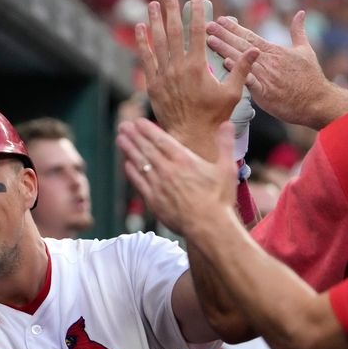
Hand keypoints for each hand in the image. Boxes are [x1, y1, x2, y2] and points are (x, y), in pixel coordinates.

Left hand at [116, 118, 235, 236]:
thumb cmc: (220, 199)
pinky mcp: (153, 200)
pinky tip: (126, 164)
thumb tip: (227, 124)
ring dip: (129, 150)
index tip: (138, 121)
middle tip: (123, 126)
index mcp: (184, 160)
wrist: (208, 227)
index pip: (161, 139)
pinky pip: (138, 183)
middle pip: (146, 149)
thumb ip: (225, 144)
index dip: (148, 129)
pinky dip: (131, 172)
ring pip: (140, 163)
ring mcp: (158, 185)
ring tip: (120, 139)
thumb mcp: (227, 168)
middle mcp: (168, 170)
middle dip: (134, 136)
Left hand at [136, 0, 257, 159]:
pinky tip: (140, 28)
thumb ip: (242, 69)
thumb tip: (255, 50)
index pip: (197, 32)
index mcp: (198, 67)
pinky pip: (146, 59)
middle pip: (174, 31)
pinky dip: (143, 42)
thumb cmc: (213, 116)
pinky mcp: (153, 85)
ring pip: (158, 42)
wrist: (190, 136)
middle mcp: (178, 68)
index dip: (196, 12)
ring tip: (152, 4)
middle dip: (171, 9)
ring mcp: (164, 75)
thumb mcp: (232, 93)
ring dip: (155, 21)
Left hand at [206, 11, 329, 127]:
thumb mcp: (306, 50)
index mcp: (274, 51)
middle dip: (223, 35)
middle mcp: (268, 61)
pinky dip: (237, 71)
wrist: (317, 102)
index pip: (250, 36)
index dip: (234, 28)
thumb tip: (300, 14)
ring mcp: (266, 76)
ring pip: (241, 60)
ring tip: (210, 40)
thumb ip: (299, 32)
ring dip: (224, 49)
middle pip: (241, 45)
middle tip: (208, 26)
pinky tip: (225, 63)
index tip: (220, 20)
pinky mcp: (265, 92)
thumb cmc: (311, 78)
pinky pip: (248, 80)